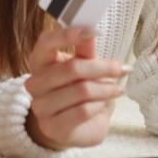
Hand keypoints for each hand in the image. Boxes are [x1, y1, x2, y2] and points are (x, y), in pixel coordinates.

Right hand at [24, 26, 127, 149]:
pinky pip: (83, 111)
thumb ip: (85, 50)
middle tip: (123, 69)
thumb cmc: (80, 90)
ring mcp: (40, 106)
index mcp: (39, 61)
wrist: (79, 127)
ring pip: (81, 90)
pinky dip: (99, 105)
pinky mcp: (52, 127)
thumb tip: (92, 30)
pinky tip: (104, 103)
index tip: (94, 31)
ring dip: (105, 89)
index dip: (69, 35)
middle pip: (72, 68)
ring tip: (116, 89)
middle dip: (103, 68)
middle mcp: (34, 83)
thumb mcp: (85, 65)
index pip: (47, 42)